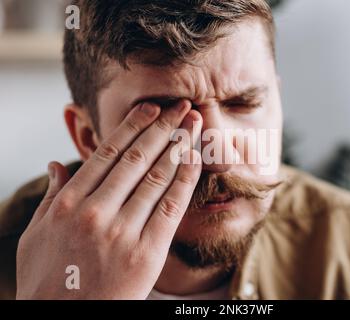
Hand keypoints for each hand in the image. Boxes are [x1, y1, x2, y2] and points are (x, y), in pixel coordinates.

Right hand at [16, 100, 201, 298]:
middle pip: (136, 158)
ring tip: (192, 125)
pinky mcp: (147, 253)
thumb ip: (51, 196)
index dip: (133, 126)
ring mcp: (123, 232)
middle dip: (163, 127)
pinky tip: (195, 160)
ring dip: (178, 146)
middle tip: (181, 105)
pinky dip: (185, 180)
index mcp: (69, 203)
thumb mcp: (36, 235)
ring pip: (156, 178)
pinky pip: (171, 208)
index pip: (108, 153)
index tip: (151, 108)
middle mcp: (96, 212)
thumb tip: (57, 164)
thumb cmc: (48, 279)